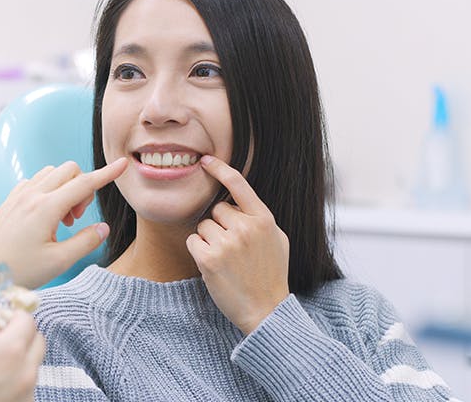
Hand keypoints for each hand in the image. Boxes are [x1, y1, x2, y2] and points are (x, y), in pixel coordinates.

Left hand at [0, 158, 127, 288]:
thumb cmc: (18, 271)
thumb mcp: (59, 262)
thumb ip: (85, 242)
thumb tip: (103, 228)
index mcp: (46, 208)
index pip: (85, 183)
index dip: (107, 174)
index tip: (122, 165)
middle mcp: (31, 195)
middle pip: (69, 170)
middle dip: (82, 188)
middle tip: (76, 219)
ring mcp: (18, 196)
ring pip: (51, 173)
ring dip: (65, 188)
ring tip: (61, 219)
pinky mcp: (9, 201)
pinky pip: (35, 182)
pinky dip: (48, 191)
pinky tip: (45, 217)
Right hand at [0, 292, 44, 401]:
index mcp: (9, 352)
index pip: (28, 321)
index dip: (13, 315)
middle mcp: (25, 374)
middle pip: (37, 342)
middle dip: (21, 334)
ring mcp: (26, 397)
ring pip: (33, 367)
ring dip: (20, 359)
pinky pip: (27, 390)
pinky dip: (15, 382)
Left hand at [185, 155, 289, 334]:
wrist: (266, 309)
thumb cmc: (271, 274)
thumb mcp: (276, 239)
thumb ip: (259, 218)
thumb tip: (239, 201)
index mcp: (264, 219)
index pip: (239, 185)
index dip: (220, 169)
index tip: (205, 160)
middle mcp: (246, 227)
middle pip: (216, 210)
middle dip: (219, 225)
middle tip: (232, 248)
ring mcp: (227, 243)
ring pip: (202, 226)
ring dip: (208, 240)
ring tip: (226, 259)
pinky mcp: (209, 258)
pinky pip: (193, 241)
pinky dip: (199, 252)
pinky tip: (214, 266)